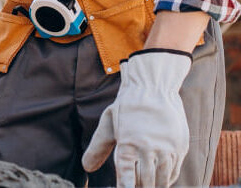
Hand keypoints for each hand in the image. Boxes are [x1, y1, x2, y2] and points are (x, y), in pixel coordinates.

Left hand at [82, 49, 190, 187]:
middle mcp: (148, 147)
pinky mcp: (180, 146)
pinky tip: (160, 179)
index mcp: (127, 142)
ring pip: (162, 179)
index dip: (126, 187)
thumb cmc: (127, 106)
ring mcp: (166, 147)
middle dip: (140, 187)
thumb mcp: (109, 124)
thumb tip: (86, 167)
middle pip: (145, 181)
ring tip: (147, 185)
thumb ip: (98, 147)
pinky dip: (167, 178)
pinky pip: (174, 170)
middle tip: (134, 186)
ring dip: (154, 185)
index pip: (127, 176)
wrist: (153, 87)